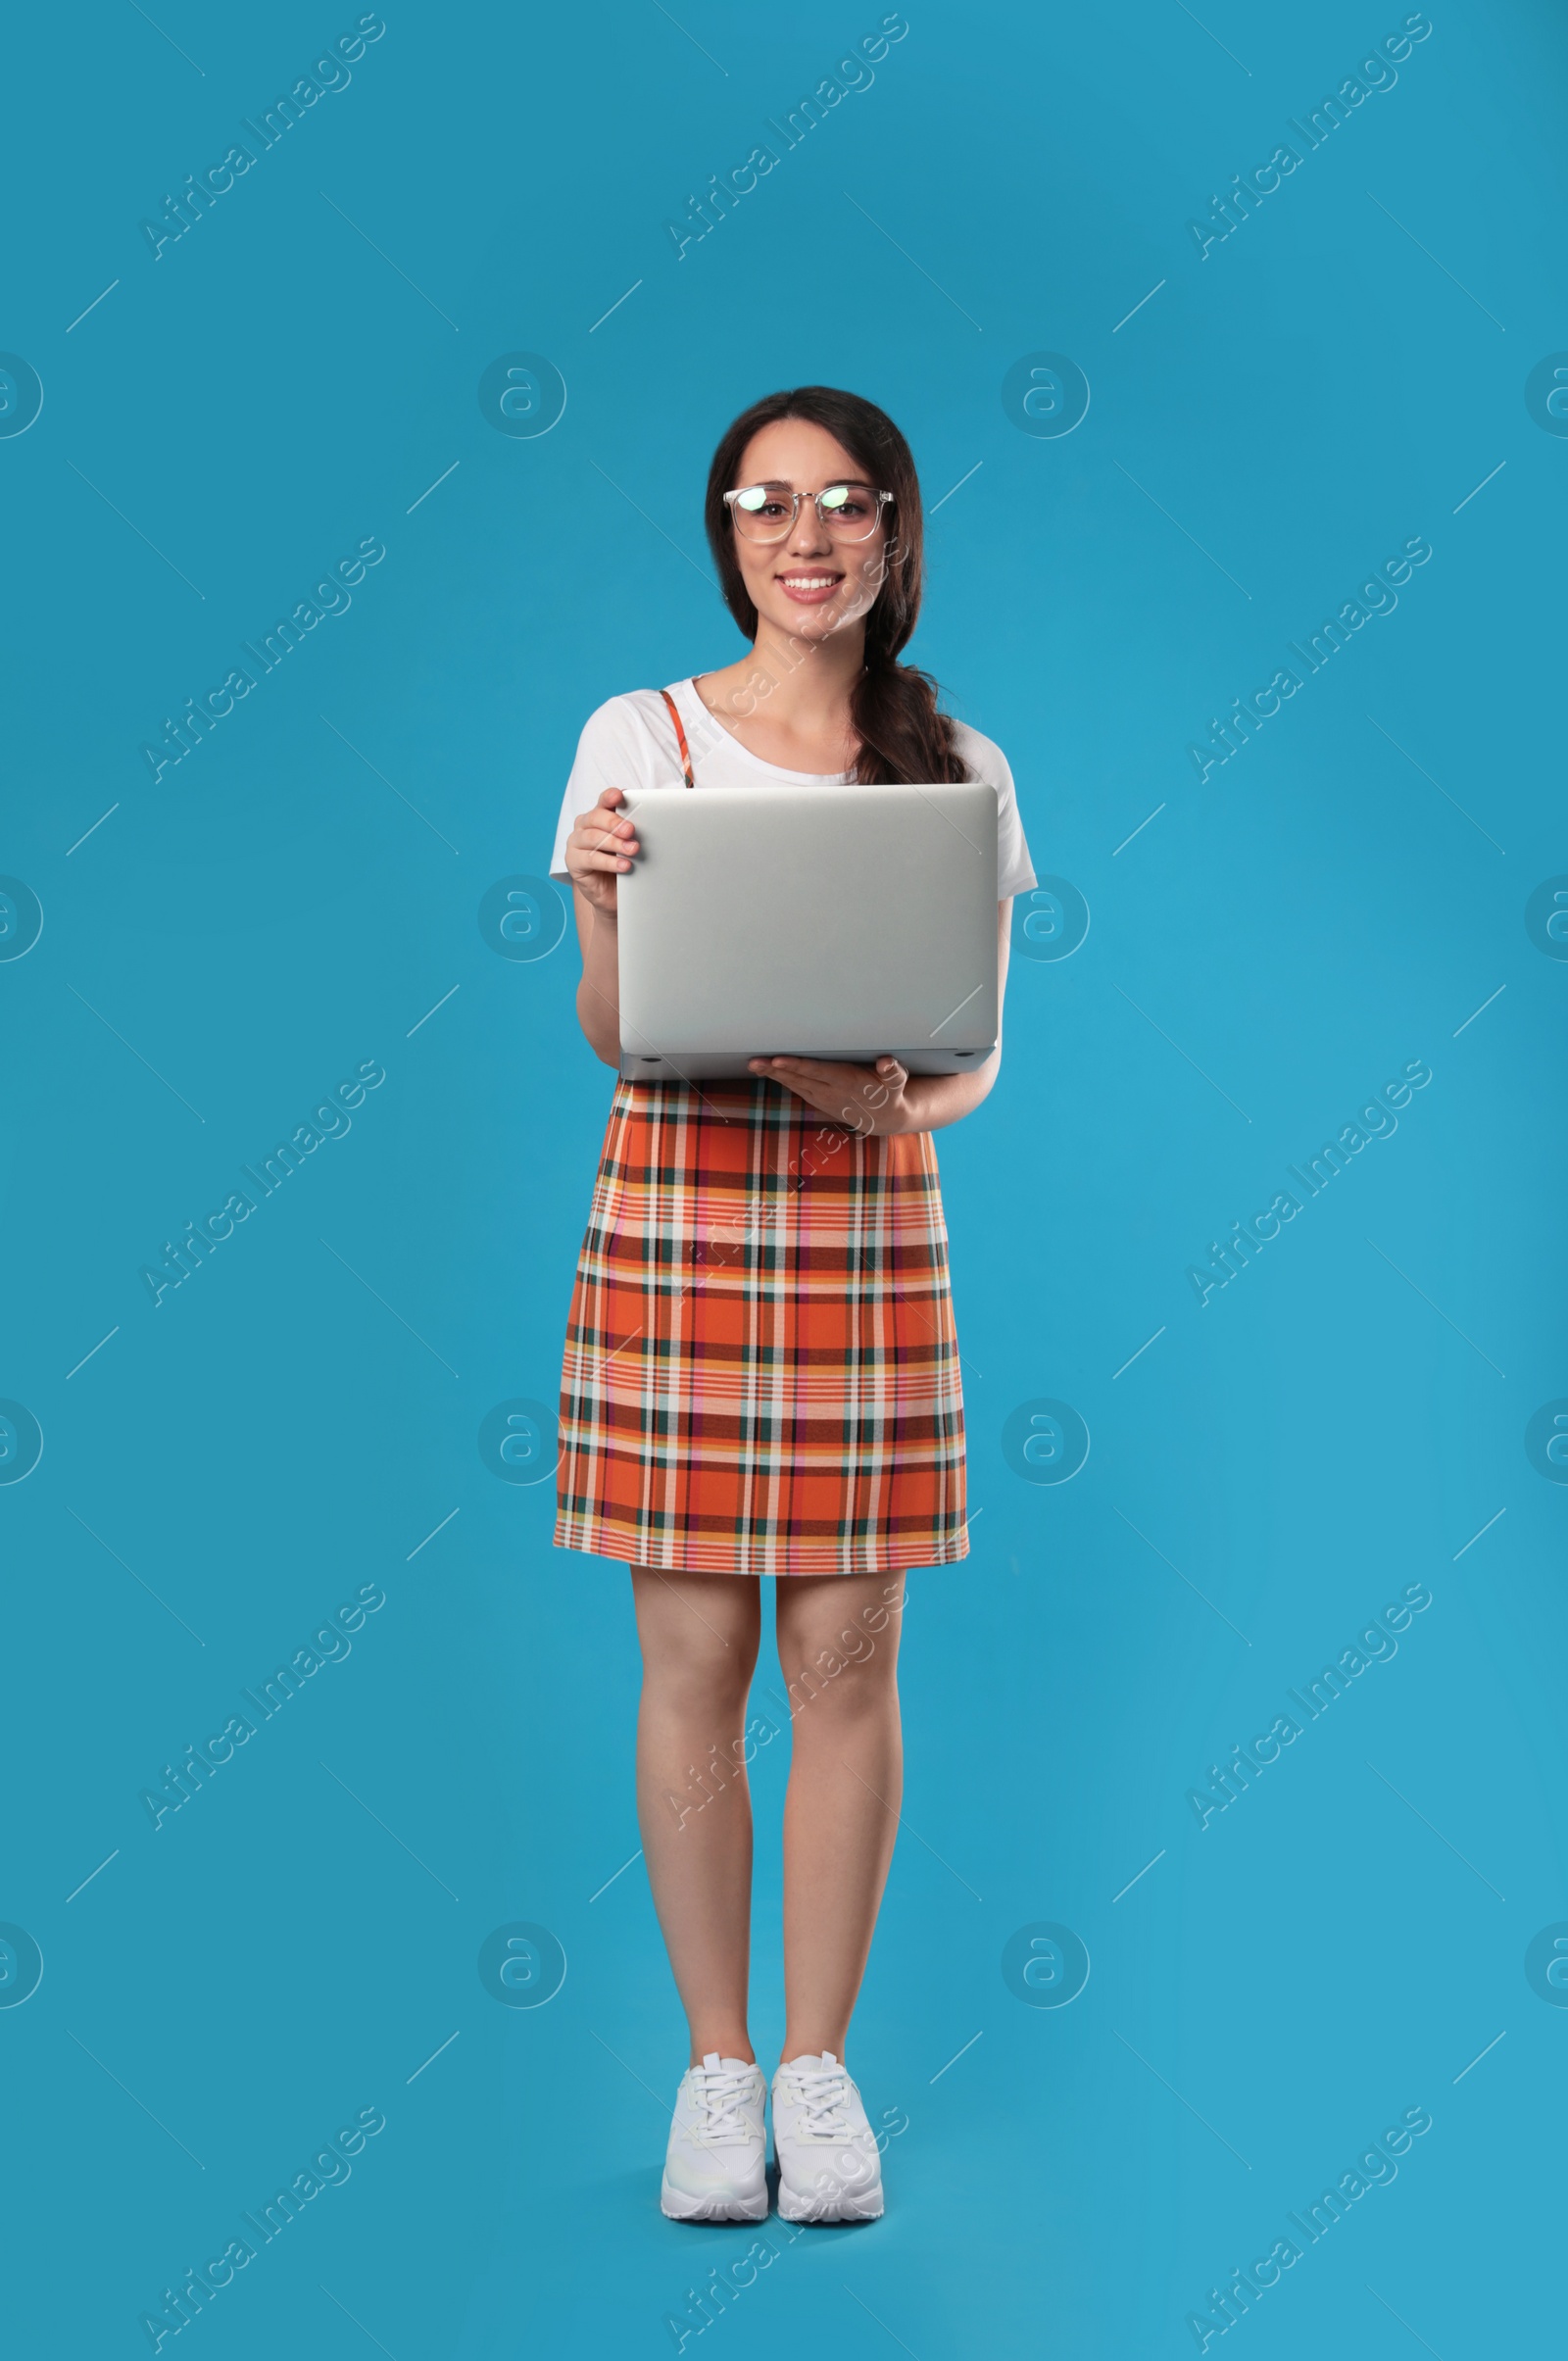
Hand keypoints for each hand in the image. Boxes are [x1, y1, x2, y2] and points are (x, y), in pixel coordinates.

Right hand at [564, 787, 639, 915]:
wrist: (613, 894)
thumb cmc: (622, 864)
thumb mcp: (629, 845)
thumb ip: (632, 833)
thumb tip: (651, 824)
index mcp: (598, 816)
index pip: (603, 802)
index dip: (610, 797)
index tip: (620, 795)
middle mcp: (584, 826)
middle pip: (595, 817)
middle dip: (614, 823)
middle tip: (631, 830)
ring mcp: (576, 843)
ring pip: (593, 838)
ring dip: (615, 843)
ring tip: (633, 850)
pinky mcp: (573, 862)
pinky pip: (590, 859)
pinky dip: (609, 862)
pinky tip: (624, 866)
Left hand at [748, 1055, 912, 1134]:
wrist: (886, 1119)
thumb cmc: (891, 1093)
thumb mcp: (897, 1082)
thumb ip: (893, 1071)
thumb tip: (886, 1062)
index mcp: (846, 1082)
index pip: (817, 1072)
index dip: (797, 1066)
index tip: (778, 1061)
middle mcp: (831, 1091)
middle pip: (798, 1078)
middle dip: (775, 1071)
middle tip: (754, 1061)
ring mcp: (822, 1098)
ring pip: (794, 1084)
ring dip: (773, 1075)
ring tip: (753, 1064)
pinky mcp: (819, 1100)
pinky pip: (796, 1088)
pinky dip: (780, 1079)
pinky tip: (767, 1071)